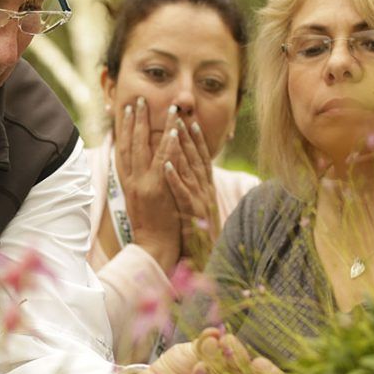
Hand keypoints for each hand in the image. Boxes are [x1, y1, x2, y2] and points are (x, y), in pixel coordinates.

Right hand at [112, 97, 182, 272]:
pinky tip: (173, 130)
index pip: (122, 149)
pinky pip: (163, 162)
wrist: (152, 246)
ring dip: (151, 125)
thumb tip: (138, 167)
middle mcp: (131, 180)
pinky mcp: (157, 189)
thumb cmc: (151, 226)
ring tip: (160, 107)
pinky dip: (167, 145)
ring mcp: (143, 183)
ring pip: (145, 148)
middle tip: (137, 100)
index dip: (123, 129)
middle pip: (130, 143)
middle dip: (133, 120)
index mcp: (127, 182)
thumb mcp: (138, 201)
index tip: (125, 111)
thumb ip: (138, 182)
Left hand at [163, 117, 220, 268]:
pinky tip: (166, 165)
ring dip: (181, 149)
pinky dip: (175, 178)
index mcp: (205, 188)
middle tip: (178, 114)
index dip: (197, 139)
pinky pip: (181, 193)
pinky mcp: (191, 213)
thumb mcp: (198, 206)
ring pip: (189, 170)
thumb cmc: (199, 233)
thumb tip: (185, 175)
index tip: (189, 120)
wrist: (206, 259)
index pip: (201, 158)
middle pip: (195, 158)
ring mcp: (198, 200)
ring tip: (172, 129)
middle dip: (186, 135)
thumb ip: (194, 190)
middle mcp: (204, 190)